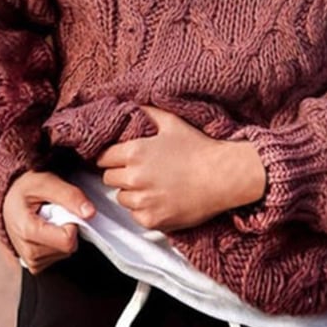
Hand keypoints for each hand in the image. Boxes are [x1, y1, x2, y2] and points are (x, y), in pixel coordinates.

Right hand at [2, 170, 94, 273]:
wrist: (9, 198)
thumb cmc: (25, 188)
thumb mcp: (47, 182)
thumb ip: (69, 195)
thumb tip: (90, 213)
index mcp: (27, 231)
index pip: (67, 240)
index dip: (72, 221)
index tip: (62, 208)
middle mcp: (27, 252)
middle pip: (68, 248)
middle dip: (67, 227)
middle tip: (53, 212)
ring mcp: (31, 261)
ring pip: (66, 252)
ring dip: (62, 233)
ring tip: (47, 219)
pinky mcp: (35, 264)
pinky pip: (59, 256)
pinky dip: (58, 242)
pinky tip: (46, 229)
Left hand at [96, 106, 265, 230]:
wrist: (223, 176)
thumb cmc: (199, 147)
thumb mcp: (171, 122)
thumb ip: (147, 112)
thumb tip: (130, 106)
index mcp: (134, 152)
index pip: (102, 158)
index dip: (112, 156)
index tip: (121, 157)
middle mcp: (134, 178)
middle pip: (108, 178)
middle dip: (121, 173)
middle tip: (140, 170)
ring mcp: (143, 202)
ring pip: (121, 198)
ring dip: (131, 192)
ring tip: (152, 184)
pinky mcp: (152, 220)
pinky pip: (135, 215)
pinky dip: (144, 209)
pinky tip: (161, 198)